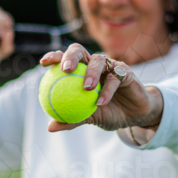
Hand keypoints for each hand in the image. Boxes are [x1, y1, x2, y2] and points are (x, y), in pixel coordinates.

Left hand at [39, 43, 162, 133]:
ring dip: (91, 73)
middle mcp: (94, 64)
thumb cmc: (109, 113)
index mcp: (81, 71)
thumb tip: (50, 127)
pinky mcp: (125, 72)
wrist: (134, 116)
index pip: (65, 59)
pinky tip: (101, 102)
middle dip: (71, 56)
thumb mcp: (89, 118)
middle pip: (79, 51)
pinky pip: (115, 78)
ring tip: (87, 88)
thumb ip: (71, 120)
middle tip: (65, 70)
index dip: (54, 56)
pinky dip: (108, 91)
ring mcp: (110, 66)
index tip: (44, 63)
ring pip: (98, 60)